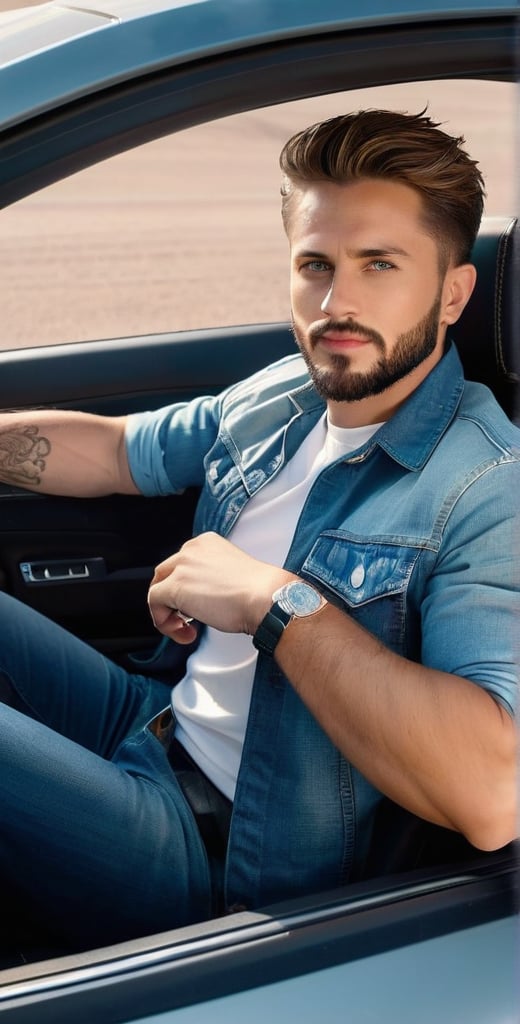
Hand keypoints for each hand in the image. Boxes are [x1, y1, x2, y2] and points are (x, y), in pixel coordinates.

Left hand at [147, 531, 292, 643]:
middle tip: (186, 619)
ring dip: (168, 613)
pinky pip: (154, 604)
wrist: (267, 598)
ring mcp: (181, 567)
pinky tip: (184, 632)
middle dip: (172, 600)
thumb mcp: (230, 575)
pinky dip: (163, 622)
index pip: (181, 564)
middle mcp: (190, 550)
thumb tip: (198, 597)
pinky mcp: (174, 586)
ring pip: (157, 589)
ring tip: (185, 629)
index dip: (184, 588)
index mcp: (206, 543)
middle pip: (165, 574)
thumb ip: (210, 578)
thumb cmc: (258, 592)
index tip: (196, 606)